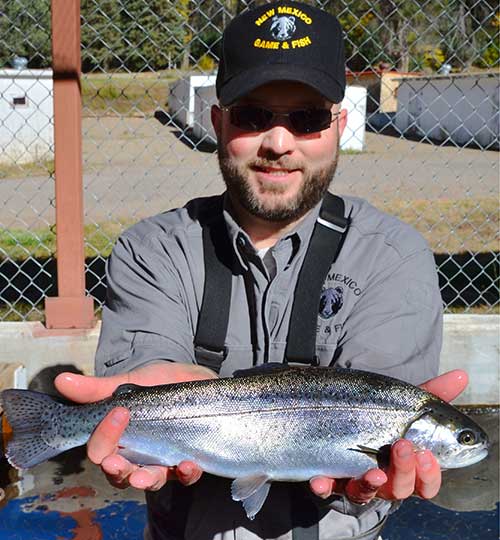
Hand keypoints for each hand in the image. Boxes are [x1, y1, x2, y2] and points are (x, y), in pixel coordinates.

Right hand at [55, 362, 215, 490]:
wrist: (190, 377)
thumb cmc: (155, 384)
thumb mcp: (128, 383)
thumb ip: (96, 388)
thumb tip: (61, 379)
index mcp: (117, 440)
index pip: (100, 450)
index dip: (103, 438)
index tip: (118, 412)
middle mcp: (136, 456)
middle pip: (120, 475)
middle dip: (118, 471)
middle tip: (117, 463)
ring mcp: (161, 461)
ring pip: (151, 480)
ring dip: (148, 480)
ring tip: (146, 476)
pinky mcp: (186, 460)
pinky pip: (186, 477)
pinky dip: (186, 474)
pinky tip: (187, 464)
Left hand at [310, 369, 468, 502]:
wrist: (336, 413)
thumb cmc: (378, 416)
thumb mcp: (402, 404)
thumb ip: (431, 394)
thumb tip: (462, 374)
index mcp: (405, 466)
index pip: (425, 482)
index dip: (429, 475)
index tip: (427, 456)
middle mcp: (382, 477)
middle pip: (399, 489)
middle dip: (404, 471)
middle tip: (402, 446)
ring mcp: (352, 478)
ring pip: (365, 492)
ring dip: (371, 484)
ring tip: (374, 471)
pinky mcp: (326, 476)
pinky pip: (323, 487)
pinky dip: (322, 485)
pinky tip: (319, 480)